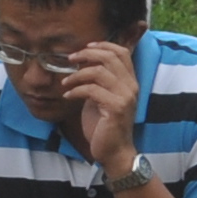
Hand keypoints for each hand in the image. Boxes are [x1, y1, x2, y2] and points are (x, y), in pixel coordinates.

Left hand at [52, 41, 144, 176]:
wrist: (114, 151)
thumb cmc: (104, 126)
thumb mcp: (101, 98)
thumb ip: (98, 82)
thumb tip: (83, 64)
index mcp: (130, 81)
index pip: (122, 52)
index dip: (104, 45)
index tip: (85, 47)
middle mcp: (131, 86)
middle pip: (111, 57)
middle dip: (87, 54)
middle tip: (70, 59)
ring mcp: (125, 96)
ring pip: (99, 72)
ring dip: (77, 75)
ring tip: (65, 83)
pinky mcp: (116, 108)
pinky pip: (92, 90)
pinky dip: (76, 91)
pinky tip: (67, 96)